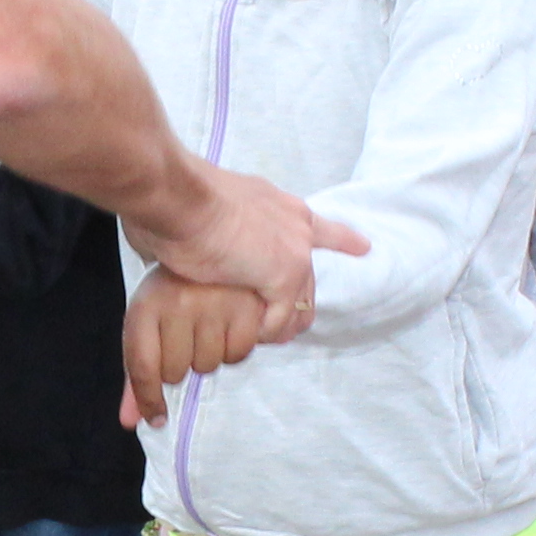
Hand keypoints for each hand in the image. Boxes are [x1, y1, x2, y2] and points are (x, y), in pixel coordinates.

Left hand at [118, 271, 273, 428]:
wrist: (212, 246)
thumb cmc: (174, 295)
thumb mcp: (149, 325)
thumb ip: (139, 375)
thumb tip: (130, 423)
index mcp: (146, 306)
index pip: (143, 367)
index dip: (148, 399)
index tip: (157, 419)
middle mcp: (177, 303)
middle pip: (176, 372)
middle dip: (179, 366)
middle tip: (184, 338)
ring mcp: (213, 304)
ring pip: (207, 366)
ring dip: (207, 357)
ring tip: (206, 327)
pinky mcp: (245, 306)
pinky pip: (238, 355)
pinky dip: (233, 350)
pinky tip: (228, 327)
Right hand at [123, 167, 364, 347]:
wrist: (176, 196)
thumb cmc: (172, 200)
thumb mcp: (199, 212)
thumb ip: (202, 233)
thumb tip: (171, 249)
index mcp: (274, 202)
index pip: (317, 224)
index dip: (341, 238)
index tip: (364, 247)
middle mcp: (293, 222)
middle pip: (309, 272)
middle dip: (299, 301)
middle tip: (288, 326)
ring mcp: (293, 248)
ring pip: (299, 300)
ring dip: (282, 322)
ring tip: (265, 339)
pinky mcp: (285, 274)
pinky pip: (280, 318)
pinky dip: (266, 331)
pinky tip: (252, 337)